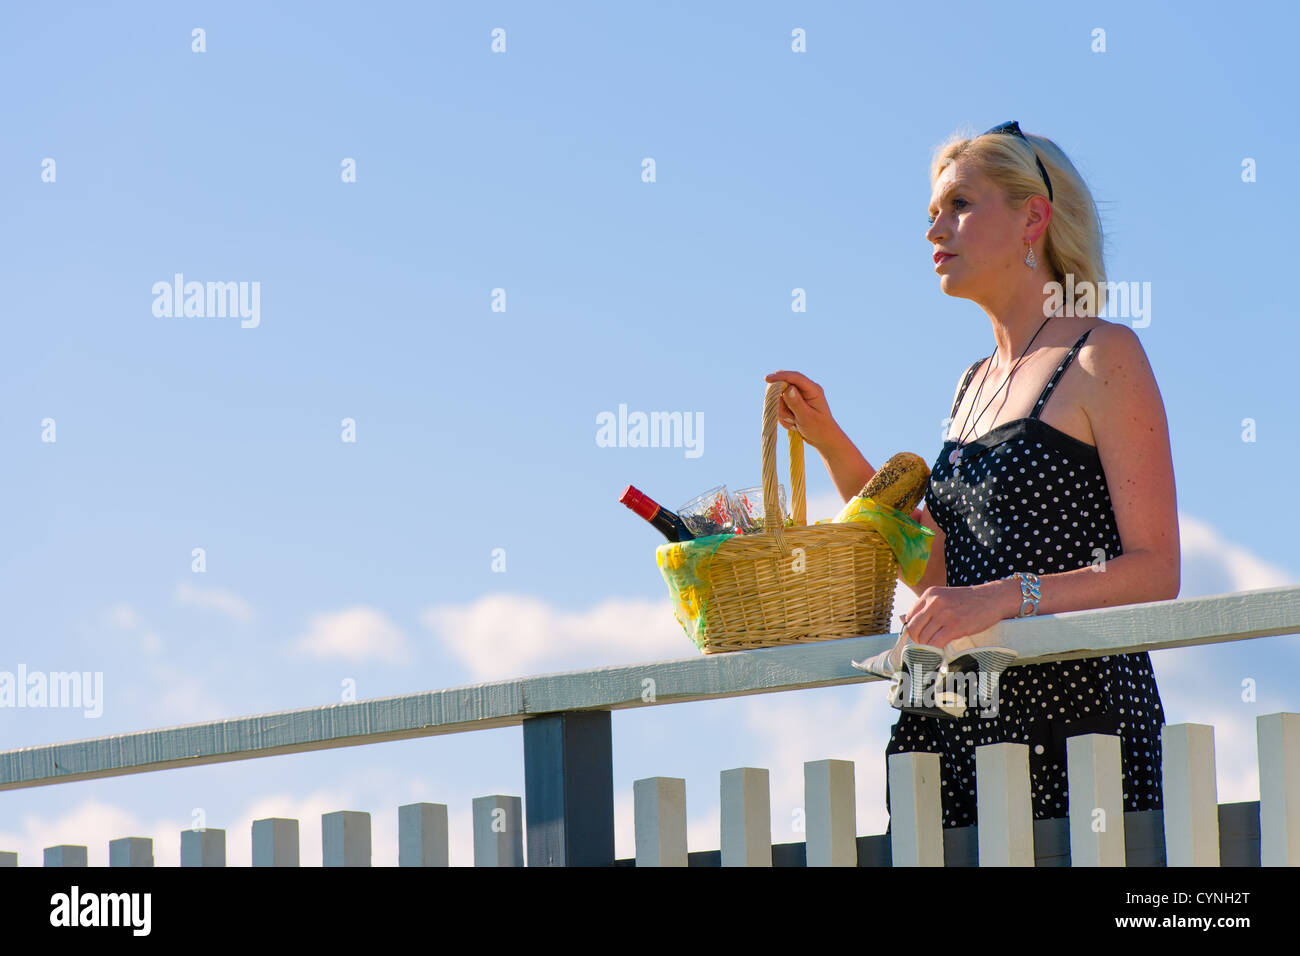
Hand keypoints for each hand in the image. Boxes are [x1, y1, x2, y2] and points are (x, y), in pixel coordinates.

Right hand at [763, 370, 841, 450]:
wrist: (823, 439)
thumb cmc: (819, 429)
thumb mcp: (807, 417)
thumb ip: (796, 403)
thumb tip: (788, 388)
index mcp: (813, 389)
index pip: (795, 377)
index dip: (780, 376)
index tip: (767, 379)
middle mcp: (806, 389)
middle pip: (784, 386)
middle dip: (781, 402)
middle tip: (789, 417)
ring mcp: (799, 396)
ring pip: (780, 398)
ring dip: (783, 412)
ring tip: (794, 422)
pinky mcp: (794, 402)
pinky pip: (780, 406)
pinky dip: (783, 416)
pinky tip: (793, 423)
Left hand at [899, 582, 1016, 648]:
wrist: (993, 598)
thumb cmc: (969, 601)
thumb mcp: (945, 597)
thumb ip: (930, 607)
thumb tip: (915, 627)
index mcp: (930, 594)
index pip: (909, 616)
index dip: (912, 629)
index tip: (919, 636)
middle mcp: (934, 602)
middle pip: (913, 628)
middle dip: (916, 640)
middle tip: (925, 645)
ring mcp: (944, 614)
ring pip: (923, 637)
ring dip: (927, 646)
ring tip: (935, 647)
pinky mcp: (955, 626)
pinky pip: (935, 642)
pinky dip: (936, 649)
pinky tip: (941, 650)